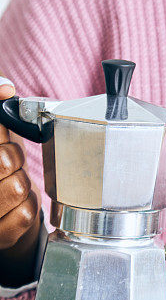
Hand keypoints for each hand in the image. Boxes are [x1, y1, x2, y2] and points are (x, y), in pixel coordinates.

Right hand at [0, 76, 40, 286]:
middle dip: (14, 157)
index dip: (2, 139)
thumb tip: (5, 87)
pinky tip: (16, 205)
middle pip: (4, 161)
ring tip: (11, 184)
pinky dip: (28, 205)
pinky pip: (27, 211)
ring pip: (18, 186)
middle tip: (8, 163)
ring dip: (23, 182)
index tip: (4, 138)